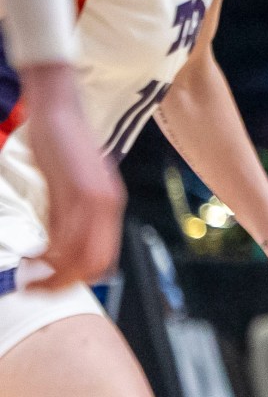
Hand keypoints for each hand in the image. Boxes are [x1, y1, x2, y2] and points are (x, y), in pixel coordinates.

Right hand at [13, 63, 122, 285]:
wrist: (60, 109)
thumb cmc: (62, 143)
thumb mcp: (72, 183)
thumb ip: (68, 212)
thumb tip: (57, 242)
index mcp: (110, 207)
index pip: (104, 259)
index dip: (80, 279)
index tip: (54, 284)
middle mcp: (108, 207)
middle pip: (94, 264)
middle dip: (64, 284)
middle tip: (36, 288)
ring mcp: (95, 199)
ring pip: (79, 255)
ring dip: (51, 274)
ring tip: (29, 276)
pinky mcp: (76, 190)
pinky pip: (64, 235)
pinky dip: (46, 254)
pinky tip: (30, 254)